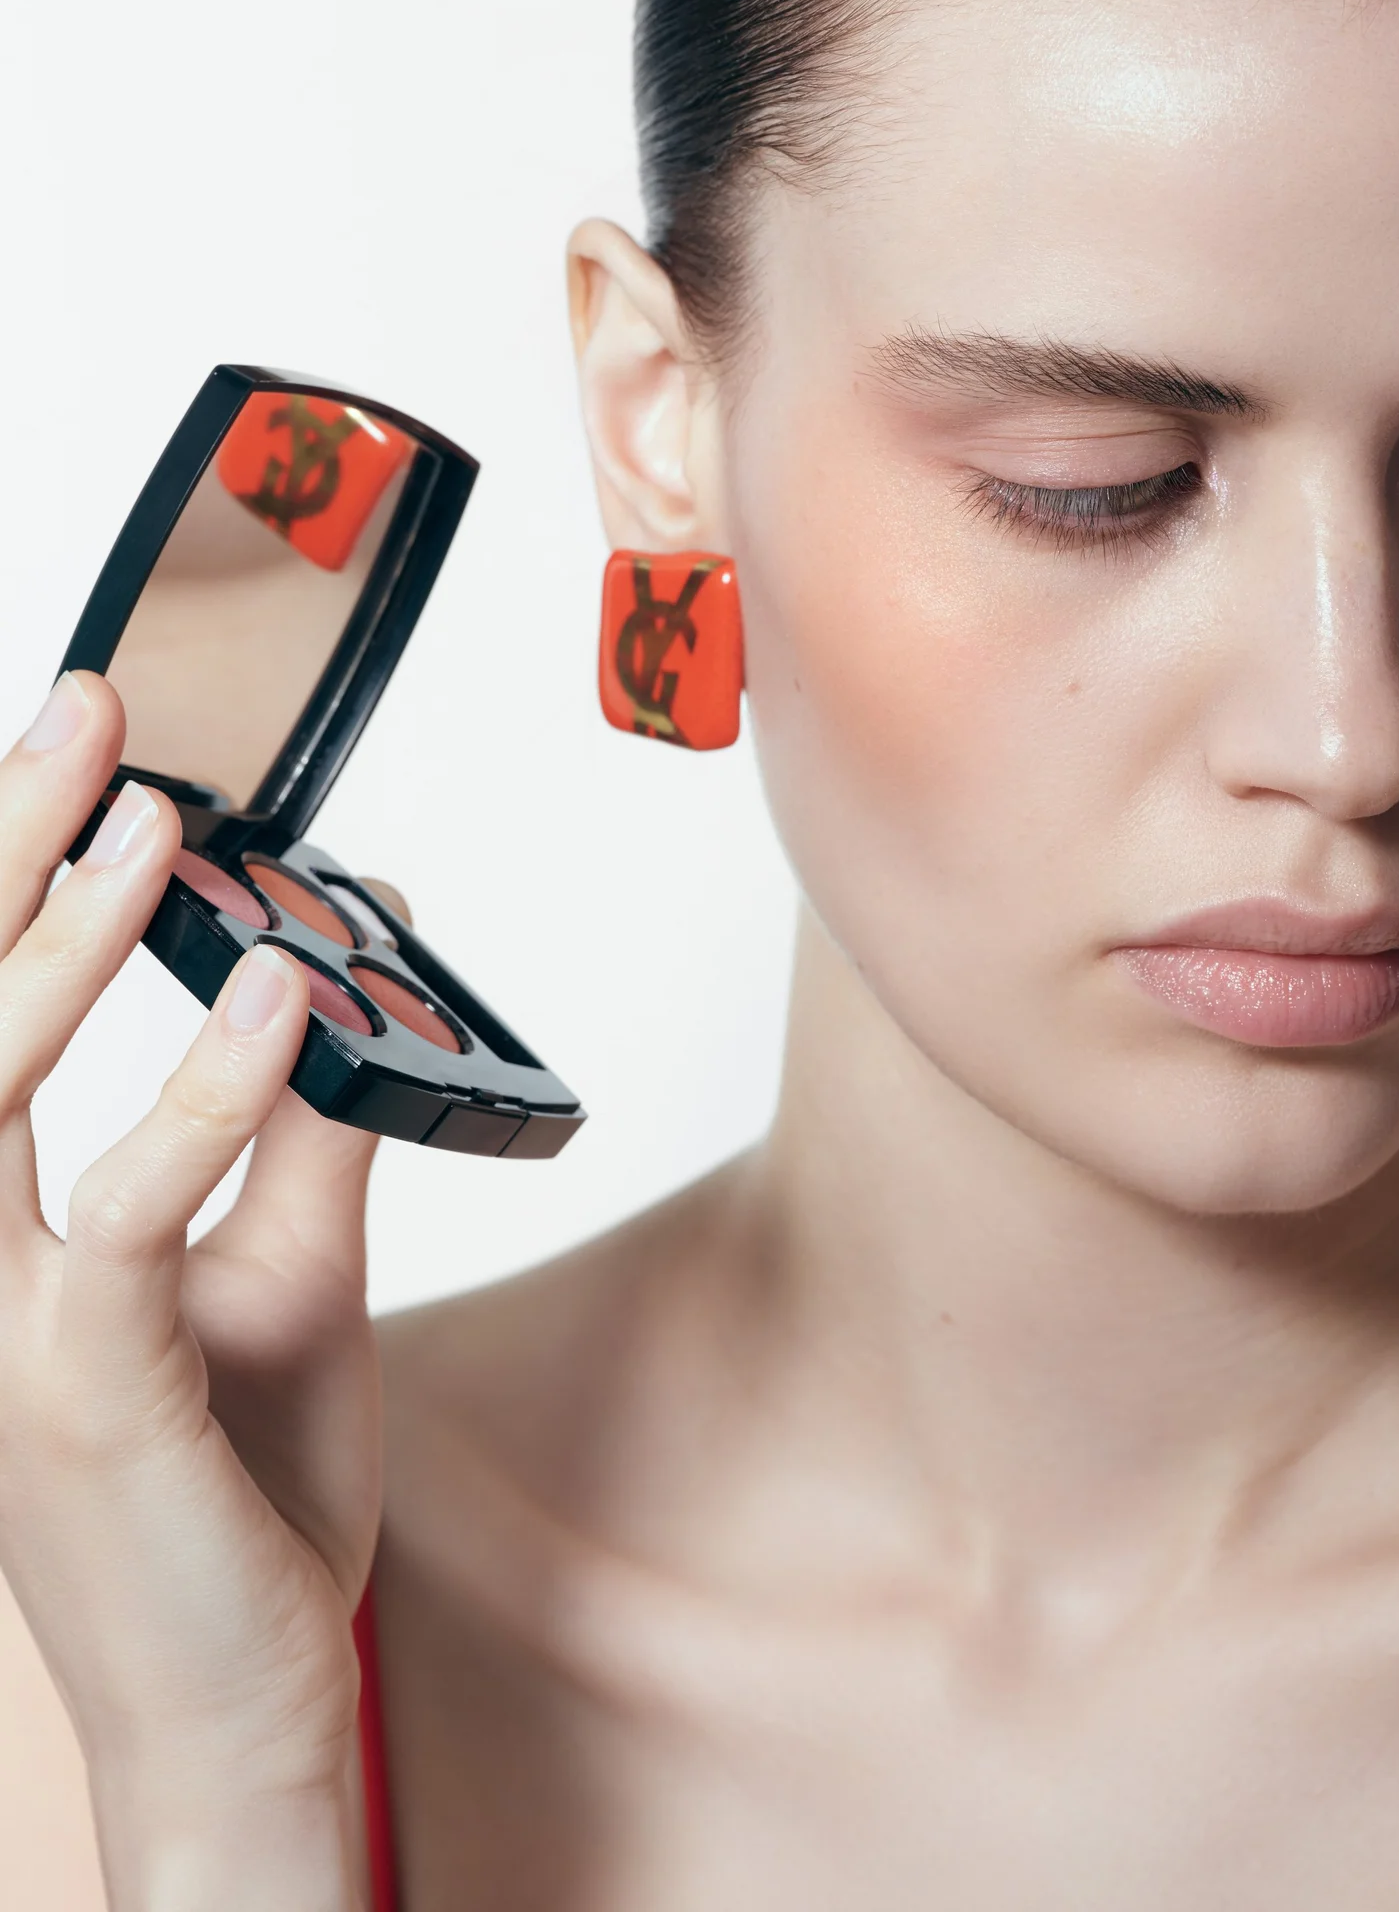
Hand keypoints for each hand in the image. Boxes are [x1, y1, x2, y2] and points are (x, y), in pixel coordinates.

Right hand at [0, 673, 382, 1906]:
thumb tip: (343, 981)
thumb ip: (291, 1133)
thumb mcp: (282, 1280)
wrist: (243, 1709)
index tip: (67, 755)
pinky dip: (202, 1099)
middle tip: (83, 710)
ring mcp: (0, 1339)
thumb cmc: (246, 1499)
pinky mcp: (84, 1397)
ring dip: (66, 946)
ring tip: (153, 819)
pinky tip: (283, 1004)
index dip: (1, 884)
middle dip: (3, 854)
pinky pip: (127, 1219)